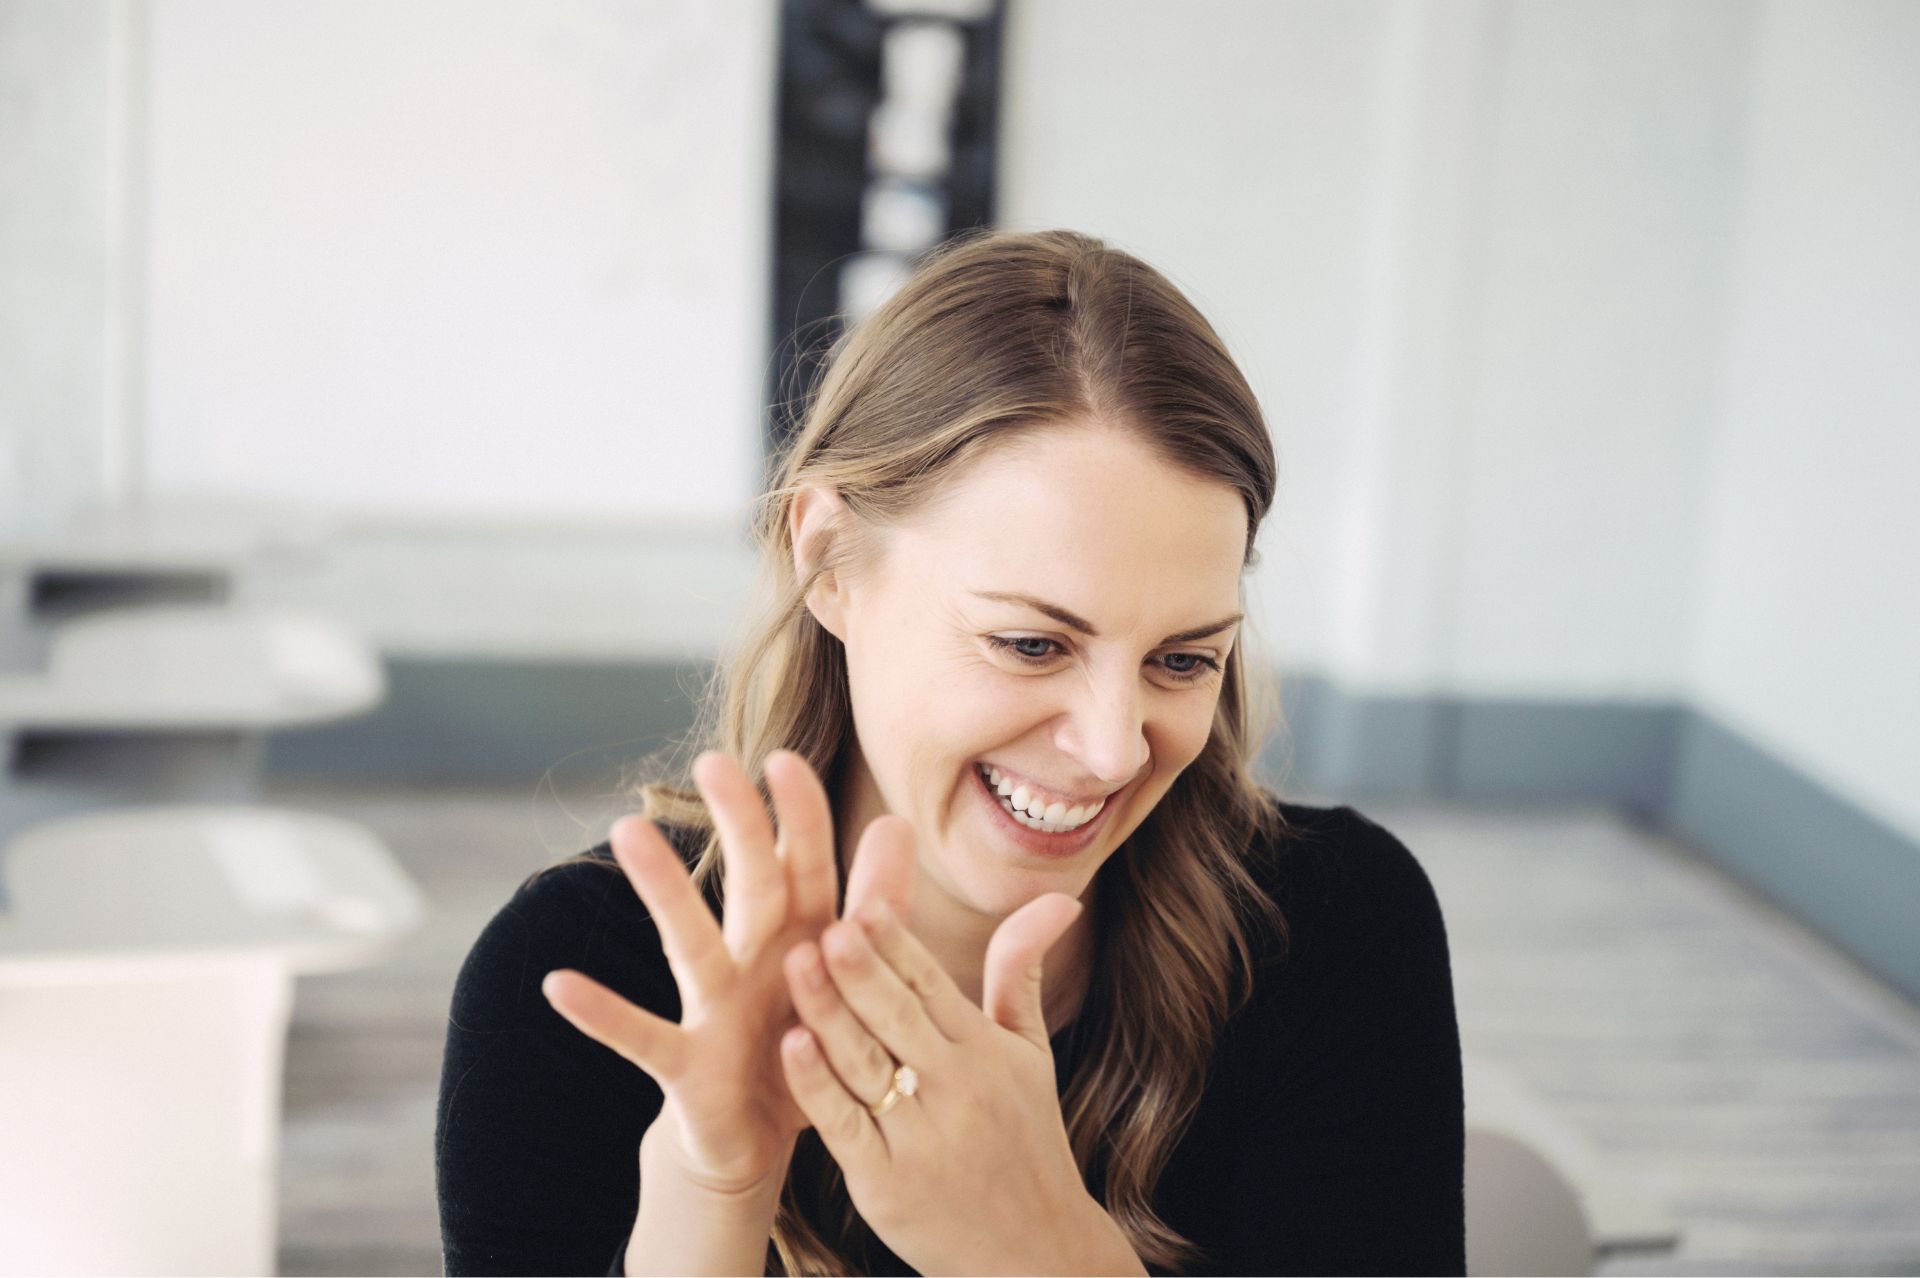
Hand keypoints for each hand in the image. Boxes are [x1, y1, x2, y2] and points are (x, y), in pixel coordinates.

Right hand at [539, 749, 912, 1196]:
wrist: (760, 1138)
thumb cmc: (805, 1040)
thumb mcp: (851, 976)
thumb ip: (879, 905)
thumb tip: (898, 822)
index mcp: (802, 937)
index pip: (806, 865)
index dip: (800, 816)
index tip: (786, 758)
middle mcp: (753, 958)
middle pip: (751, 884)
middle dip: (739, 825)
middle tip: (713, 762)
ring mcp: (713, 1007)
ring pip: (690, 941)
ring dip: (664, 889)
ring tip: (627, 829)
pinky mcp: (685, 1063)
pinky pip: (639, 1035)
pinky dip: (601, 1013)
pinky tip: (557, 984)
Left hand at [776, 820, 1107, 1275]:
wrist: (1036, 1251)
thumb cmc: (1026, 1140)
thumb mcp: (1031, 1054)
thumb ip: (1020, 974)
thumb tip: (1060, 900)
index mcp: (986, 1053)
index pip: (934, 985)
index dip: (898, 943)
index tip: (865, 903)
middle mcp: (958, 1090)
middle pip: (898, 1017)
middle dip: (862, 969)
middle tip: (828, 924)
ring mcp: (921, 1139)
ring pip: (866, 1062)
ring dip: (828, 1010)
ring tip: (797, 962)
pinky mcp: (886, 1183)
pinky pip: (844, 1123)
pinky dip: (817, 1084)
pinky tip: (792, 1045)